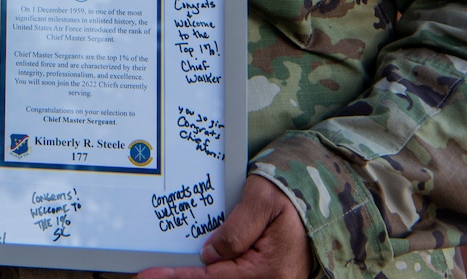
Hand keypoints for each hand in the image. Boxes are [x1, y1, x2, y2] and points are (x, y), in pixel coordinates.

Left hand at [138, 175, 310, 278]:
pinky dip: (210, 274)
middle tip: (149, 274)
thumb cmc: (290, 195)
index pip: (215, 277)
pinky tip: (191, 269)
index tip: (150, 275)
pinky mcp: (267, 278)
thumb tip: (209, 255)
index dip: (181, 277)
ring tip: (164, 272)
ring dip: (197, 276)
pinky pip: (234, 277)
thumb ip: (235, 229)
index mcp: (271, 269)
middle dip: (184, 278)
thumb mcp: (261, 201)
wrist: (317, 199)